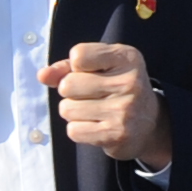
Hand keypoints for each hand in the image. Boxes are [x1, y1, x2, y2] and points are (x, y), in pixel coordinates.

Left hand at [43, 40, 173, 170]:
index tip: (91, 72)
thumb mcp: (99, 68)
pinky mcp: (115, 135)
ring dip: (73, 112)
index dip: (75, 66)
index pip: (78, 55)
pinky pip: (73, 130)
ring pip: (67, 109)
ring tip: (94, 111)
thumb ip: (67, 67)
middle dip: (70, 92)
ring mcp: (124, 110)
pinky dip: (79, 129)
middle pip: (67, 84)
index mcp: (127, 58)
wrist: (148, 124)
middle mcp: (129, 82)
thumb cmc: (115, 89)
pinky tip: (97, 125)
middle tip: (92, 95)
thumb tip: (43, 75)